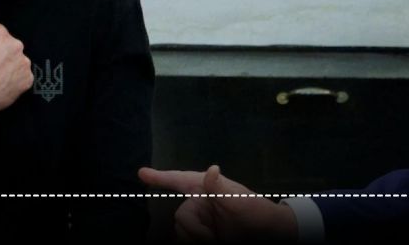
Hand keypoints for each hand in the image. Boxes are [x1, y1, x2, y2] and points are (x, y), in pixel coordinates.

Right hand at [0, 9, 33, 124]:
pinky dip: (14, 80)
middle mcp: (16, 45)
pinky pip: (22, 77)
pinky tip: (2, 84)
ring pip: (18, 61)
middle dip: (1, 53)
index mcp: (1, 34)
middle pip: (10, 46)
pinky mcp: (27, 79)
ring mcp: (24, 63)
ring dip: (9, 66)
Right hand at [139, 165, 297, 241]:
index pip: (179, 179)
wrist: (267, 234)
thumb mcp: (239, 200)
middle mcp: (200, 202)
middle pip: (180, 216)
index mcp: (206, 188)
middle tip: (212, 239)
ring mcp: (201, 219)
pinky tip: (210, 241)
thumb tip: (211, 170)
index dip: (159, 177)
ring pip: (182, 231)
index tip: (141, 174)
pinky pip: (187, 239)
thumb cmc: (254, 211)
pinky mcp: (202, 234)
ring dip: (196, 239)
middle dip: (193, 230)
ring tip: (216, 240)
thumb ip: (221, 187)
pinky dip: (194, 241)